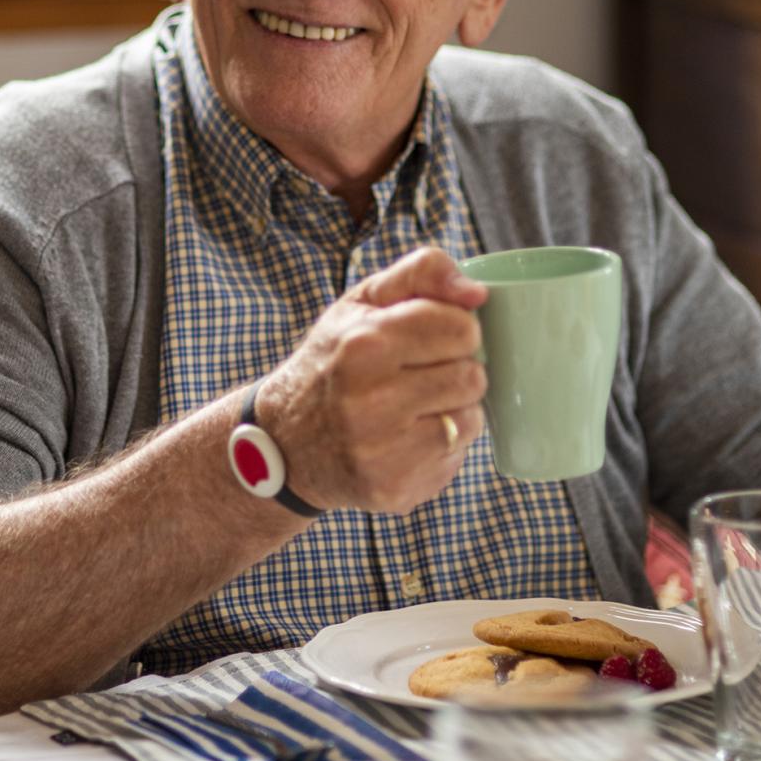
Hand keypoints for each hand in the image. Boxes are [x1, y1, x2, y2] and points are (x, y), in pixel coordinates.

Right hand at [258, 246, 487, 512]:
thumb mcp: (362, 302)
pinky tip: (406, 438)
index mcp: (363, 345)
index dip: (454, 329)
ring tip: (414, 406)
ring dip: (453, 409)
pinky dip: (441, 445)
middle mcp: (370, 400)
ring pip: (471, 419)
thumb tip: (476, 292)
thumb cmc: (332, 362)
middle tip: (420, 374)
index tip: (431, 337)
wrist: (284, 443)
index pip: (461, 328)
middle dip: (455, 370)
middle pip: (472, 375)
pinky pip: (456, 458)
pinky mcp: (394, 487)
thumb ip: (421, 273)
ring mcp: (382, 450)